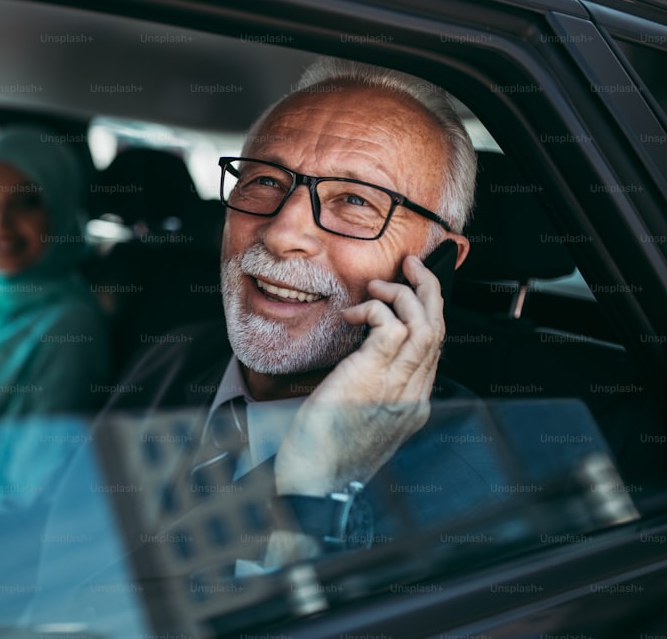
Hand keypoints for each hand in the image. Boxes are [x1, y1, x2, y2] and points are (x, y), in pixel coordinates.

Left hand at [275, 255, 443, 496]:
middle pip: (439, 329)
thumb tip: (365, 357)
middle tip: (412, 266)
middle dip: (429, 290)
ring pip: (424, 324)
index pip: (435, 348)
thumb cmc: (325, 457)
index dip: (428, 313)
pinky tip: (352, 314)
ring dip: (403, 293)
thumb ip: (374, 390)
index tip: (413, 290)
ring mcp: (396, 387)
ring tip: (378, 284)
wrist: (313, 486)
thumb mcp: (359, 421)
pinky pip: (390, 327)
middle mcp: (413, 395)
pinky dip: (375, 309)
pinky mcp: (370, 378)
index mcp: (413, 405)